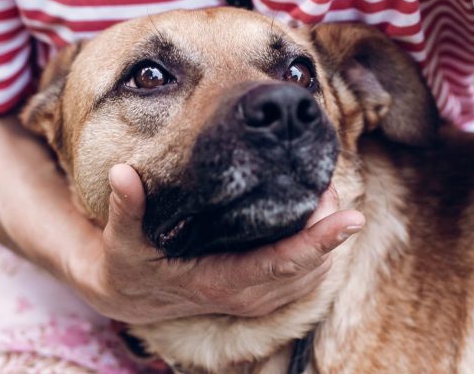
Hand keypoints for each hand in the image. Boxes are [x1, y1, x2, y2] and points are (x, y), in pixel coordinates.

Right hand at [66, 164, 364, 324]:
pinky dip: (318, 252)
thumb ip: (125, 207)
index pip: (280, 263)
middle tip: (331, 181)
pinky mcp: (257, 295)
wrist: (129, 296)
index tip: (352, 217)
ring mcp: (253, 299)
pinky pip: (302, 279)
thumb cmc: (128, 264)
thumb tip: (122, 174)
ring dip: (327, 241)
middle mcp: (243, 296)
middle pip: (307, 267)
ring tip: (330, 194)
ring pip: (311, 276)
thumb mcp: (121, 238)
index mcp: (217, 281)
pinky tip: (318, 221)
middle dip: (329, 229)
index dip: (319, 241)